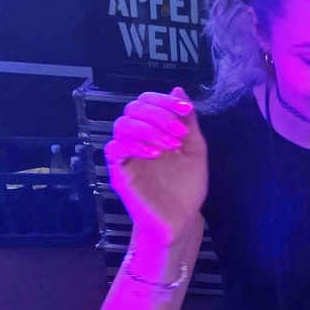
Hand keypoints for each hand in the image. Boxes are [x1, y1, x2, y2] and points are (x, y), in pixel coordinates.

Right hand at [103, 88, 206, 244]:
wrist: (182, 219)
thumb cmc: (187, 186)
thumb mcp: (195, 149)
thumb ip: (187, 122)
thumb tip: (178, 90)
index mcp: (153, 130)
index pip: (146, 101)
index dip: (164, 100)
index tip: (185, 110)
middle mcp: (136, 139)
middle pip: (132, 108)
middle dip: (158, 114)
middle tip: (178, 133)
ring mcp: (126, 156)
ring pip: (121, 125)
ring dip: (147, 129)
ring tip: (169, 146)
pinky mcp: (119, 173)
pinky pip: (114, 150)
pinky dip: (134, 146)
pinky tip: (155, 155)